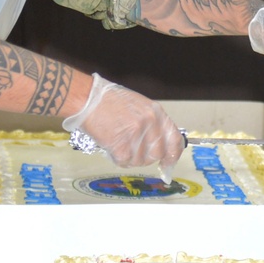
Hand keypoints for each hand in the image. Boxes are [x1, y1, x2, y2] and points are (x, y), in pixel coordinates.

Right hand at [62, 74, 184, 168]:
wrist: (88, 99)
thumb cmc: (109, 100)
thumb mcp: (139, 105)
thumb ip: (152, 123)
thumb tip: (160, 144)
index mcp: (156, 111)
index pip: (175, 139)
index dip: (173, 155)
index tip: (168, 163)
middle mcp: (150, 123)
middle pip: (157, 154)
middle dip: (145, 156)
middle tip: (132, 150)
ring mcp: (137, 135)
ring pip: (139, 161)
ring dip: (128, 156)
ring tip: (118, 141)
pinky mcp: (122, 146)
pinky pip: (124, 162)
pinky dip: (116, 158)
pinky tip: (110, 144)